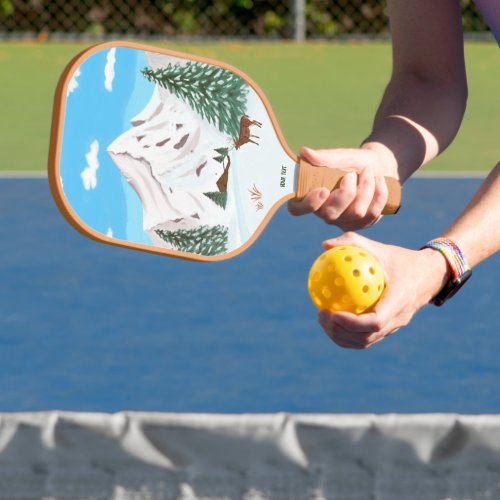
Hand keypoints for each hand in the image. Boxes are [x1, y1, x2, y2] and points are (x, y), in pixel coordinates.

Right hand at [288, 145, 397, 230]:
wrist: (379, 166)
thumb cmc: (353, 162)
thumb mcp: (341, 156)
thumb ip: (324, 157)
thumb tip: (304, 152)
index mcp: (311, 196)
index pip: (297, 209)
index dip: (308, 204)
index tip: (323, 190)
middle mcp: (324, 212)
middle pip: (330, 215)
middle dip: (346, 193)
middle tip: (352, 174)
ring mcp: (343, 221)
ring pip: (355, 213)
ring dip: (366, 188)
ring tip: (368, 172)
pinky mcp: (362, 224)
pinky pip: (372, 214)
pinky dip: (379, 193)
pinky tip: (379, 181)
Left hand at [316, 232, 450, 348]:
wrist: (429, 275)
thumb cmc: (401, 259)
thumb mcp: (380, 248)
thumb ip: (353, 243)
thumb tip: (324, 245)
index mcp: (399, 301)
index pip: (375, 322)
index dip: (352, 323)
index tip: (332, 313)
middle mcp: (398, 319)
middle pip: (366, 338)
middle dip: (340, 332)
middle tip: (321, 315)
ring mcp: (394, 327)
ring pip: (365, 342)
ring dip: (341, 336)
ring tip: (322, 319)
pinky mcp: (389, 329)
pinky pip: (366, 337)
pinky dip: (347, 333)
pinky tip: (331, 318)